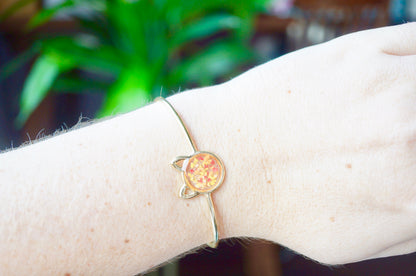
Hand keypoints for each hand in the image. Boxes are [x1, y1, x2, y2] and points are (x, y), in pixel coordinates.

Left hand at [224, 23, 415, 264]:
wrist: (224, 159)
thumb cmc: (284, 206)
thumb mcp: (357, 241)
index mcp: (414, 196)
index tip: (414, 163)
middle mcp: (412, 136)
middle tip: (404, 136)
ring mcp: (389, 86)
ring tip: (397, 113)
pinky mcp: (360, 51)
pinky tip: (403, 78)